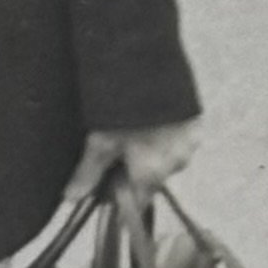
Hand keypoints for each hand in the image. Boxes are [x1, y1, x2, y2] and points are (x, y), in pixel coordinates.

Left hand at [68, 118, 202, 203]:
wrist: (149, 64)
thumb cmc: (123, 106)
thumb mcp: (100, 140)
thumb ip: (88, 173)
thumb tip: (71, 200)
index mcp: (153, 174)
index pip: (136, 204)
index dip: (117, 198)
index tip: (104, 186)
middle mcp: (177, 165)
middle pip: (149, 181)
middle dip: (132, 171)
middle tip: (112, 146)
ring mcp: (190, 145)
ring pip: (165, 160)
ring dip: (149, 153)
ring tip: (129, 128)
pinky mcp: (196, 124)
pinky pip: (178, 141)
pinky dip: (163, 137)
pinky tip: (147, 119)